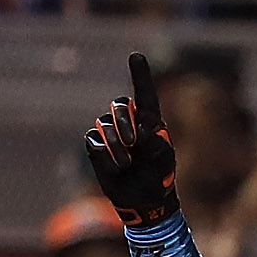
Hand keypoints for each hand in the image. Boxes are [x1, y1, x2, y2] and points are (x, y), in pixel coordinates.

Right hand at [85, 51, 180, 227]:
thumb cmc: (158, 177)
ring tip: (127, 164)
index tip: (136, 56)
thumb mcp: (163, 160)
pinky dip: (104, 155)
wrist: (143, 201)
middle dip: (124, 121)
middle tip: (134, 142)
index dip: (139, 75)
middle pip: (119, 104)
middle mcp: (129, 122)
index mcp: (149, 120)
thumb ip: (155, 143)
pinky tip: (116, 167)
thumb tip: (137, 132)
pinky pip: (93, 141)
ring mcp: (111, 133)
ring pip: (104, 124)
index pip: (144, 94)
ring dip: (116, 146)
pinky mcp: (97, 147)